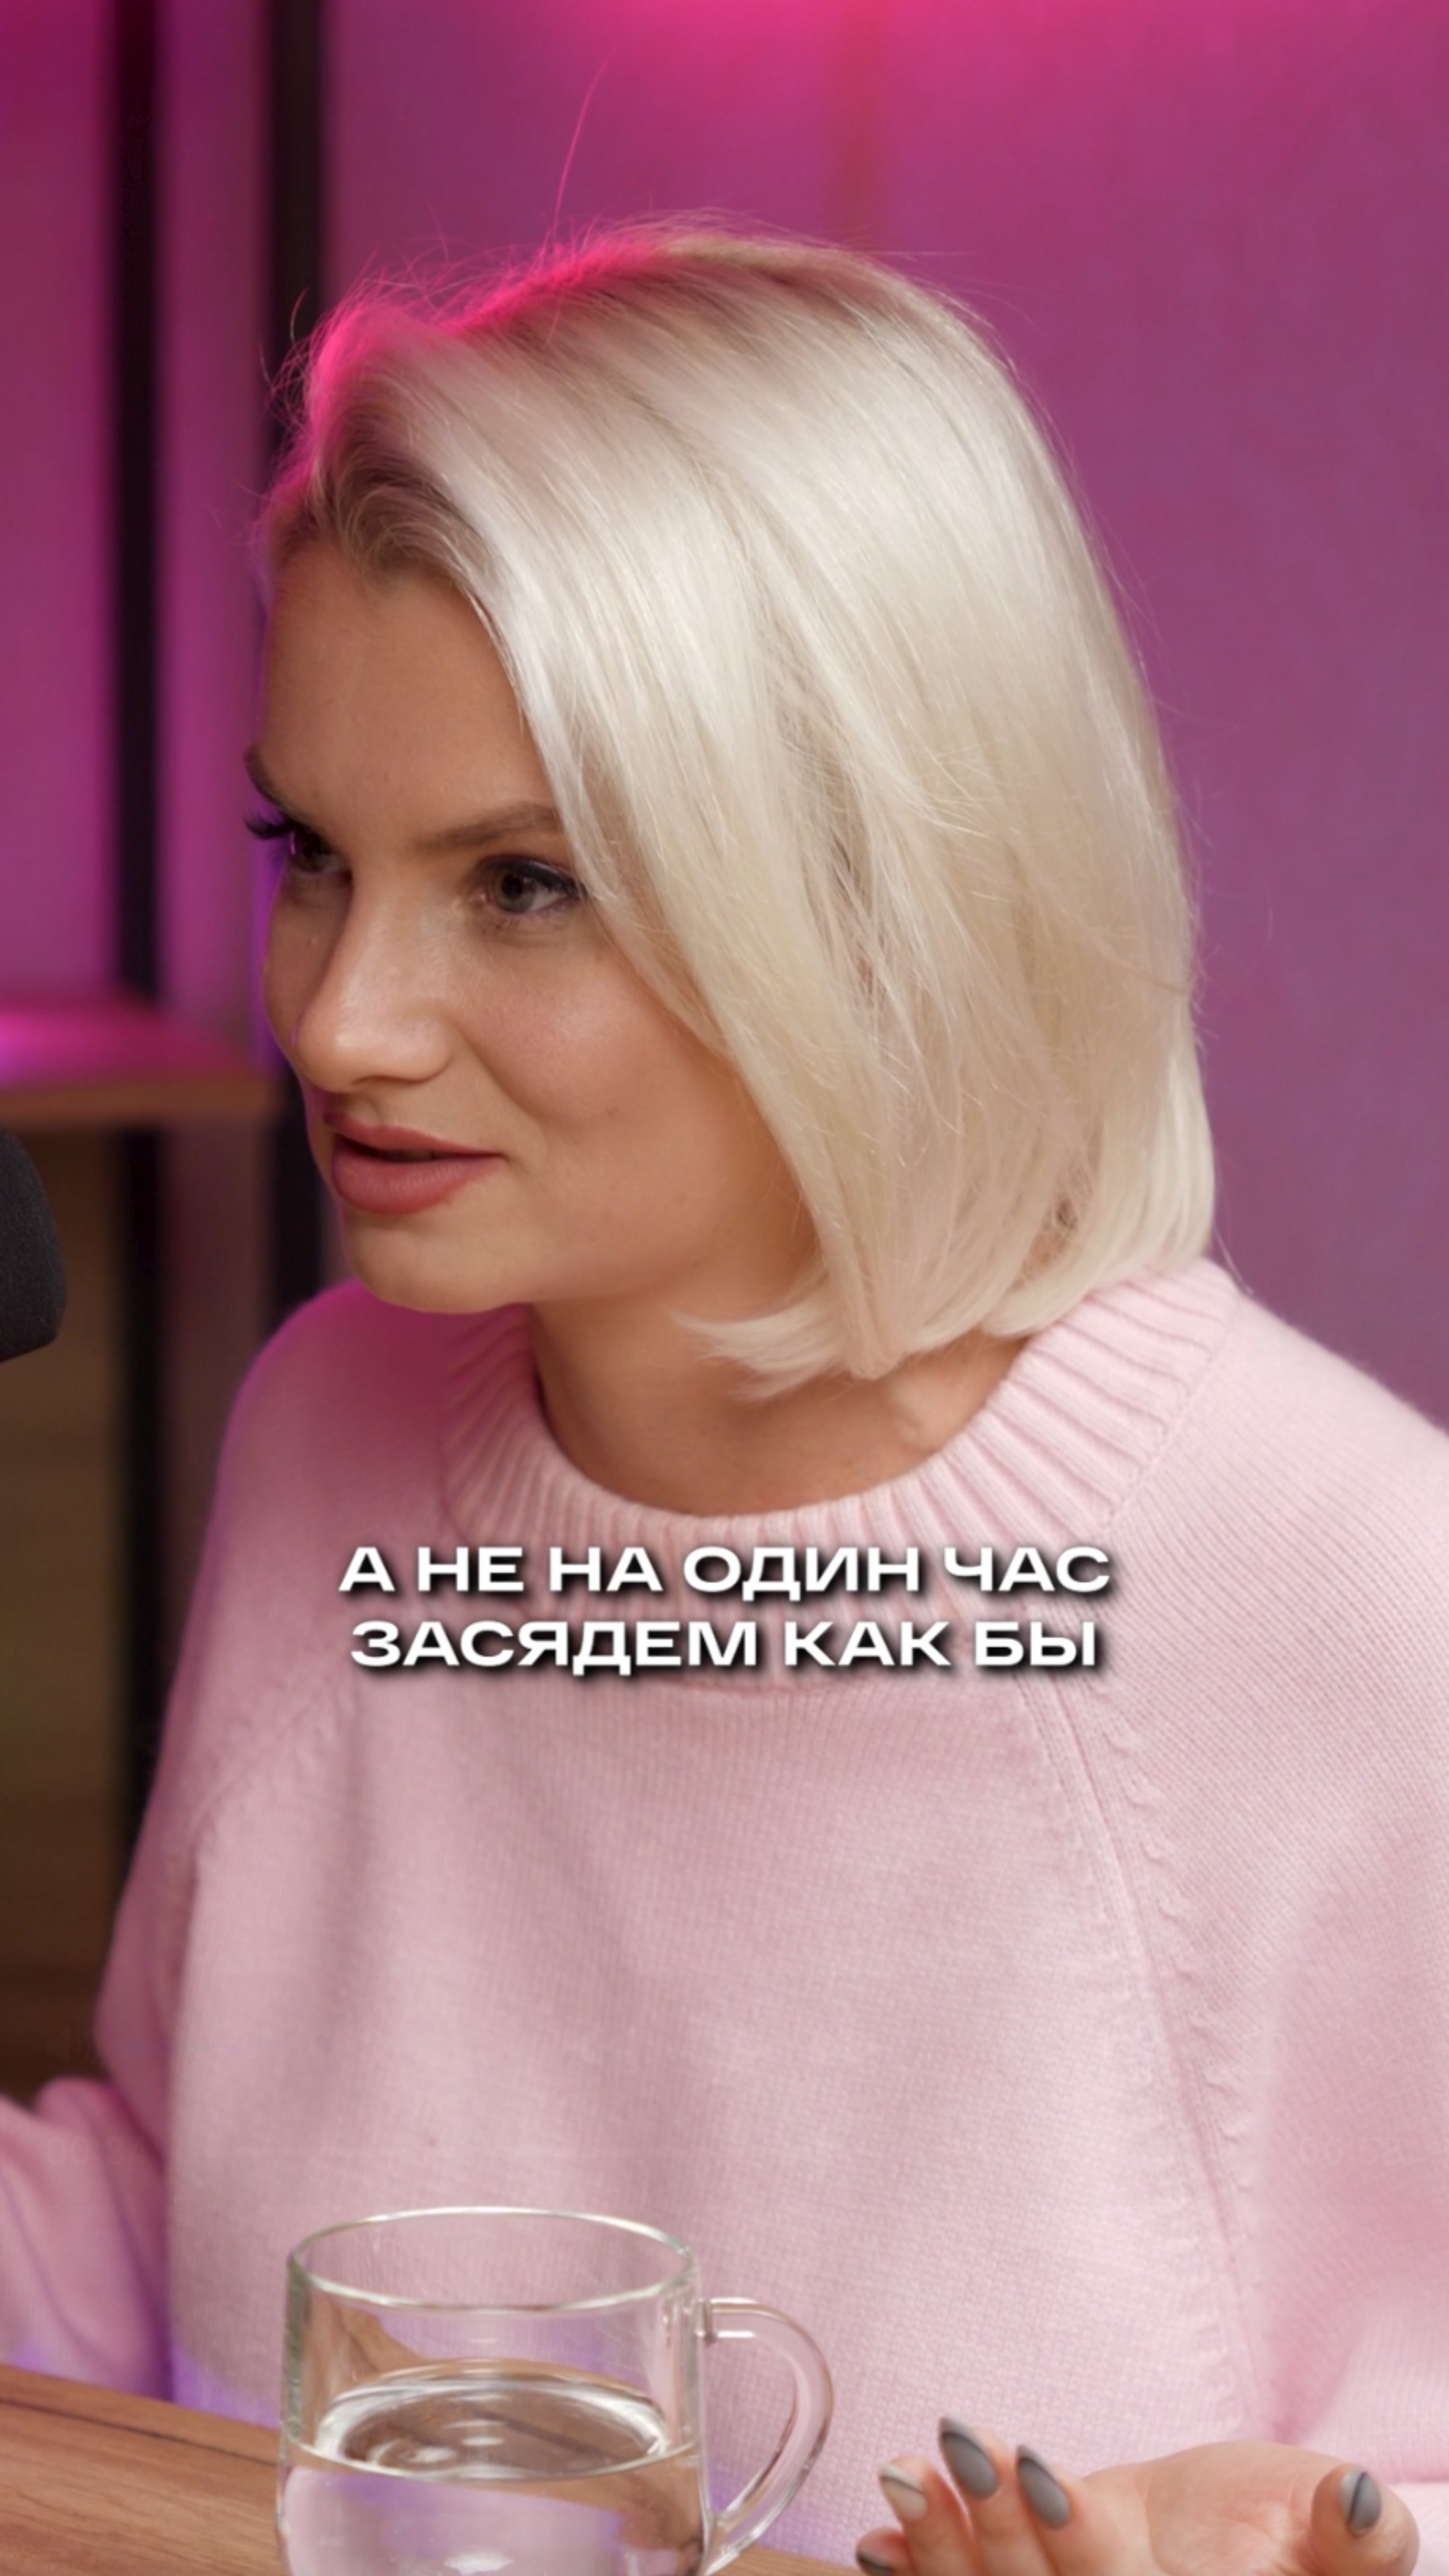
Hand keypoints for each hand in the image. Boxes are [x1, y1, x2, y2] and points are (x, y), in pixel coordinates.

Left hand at [856, 2424, 1418, 2575]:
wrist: (1246, 2543)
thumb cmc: (1301, 2533)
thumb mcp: (1341, 2530)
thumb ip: (1357, 2536)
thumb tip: (1357, 2495)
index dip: (1076, 2539)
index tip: (1035, 2464)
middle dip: (995, 2529)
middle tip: (956, 2437)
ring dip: (941, 2545)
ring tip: (905, 2470)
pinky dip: (916, 2573)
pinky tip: (876, 2541)